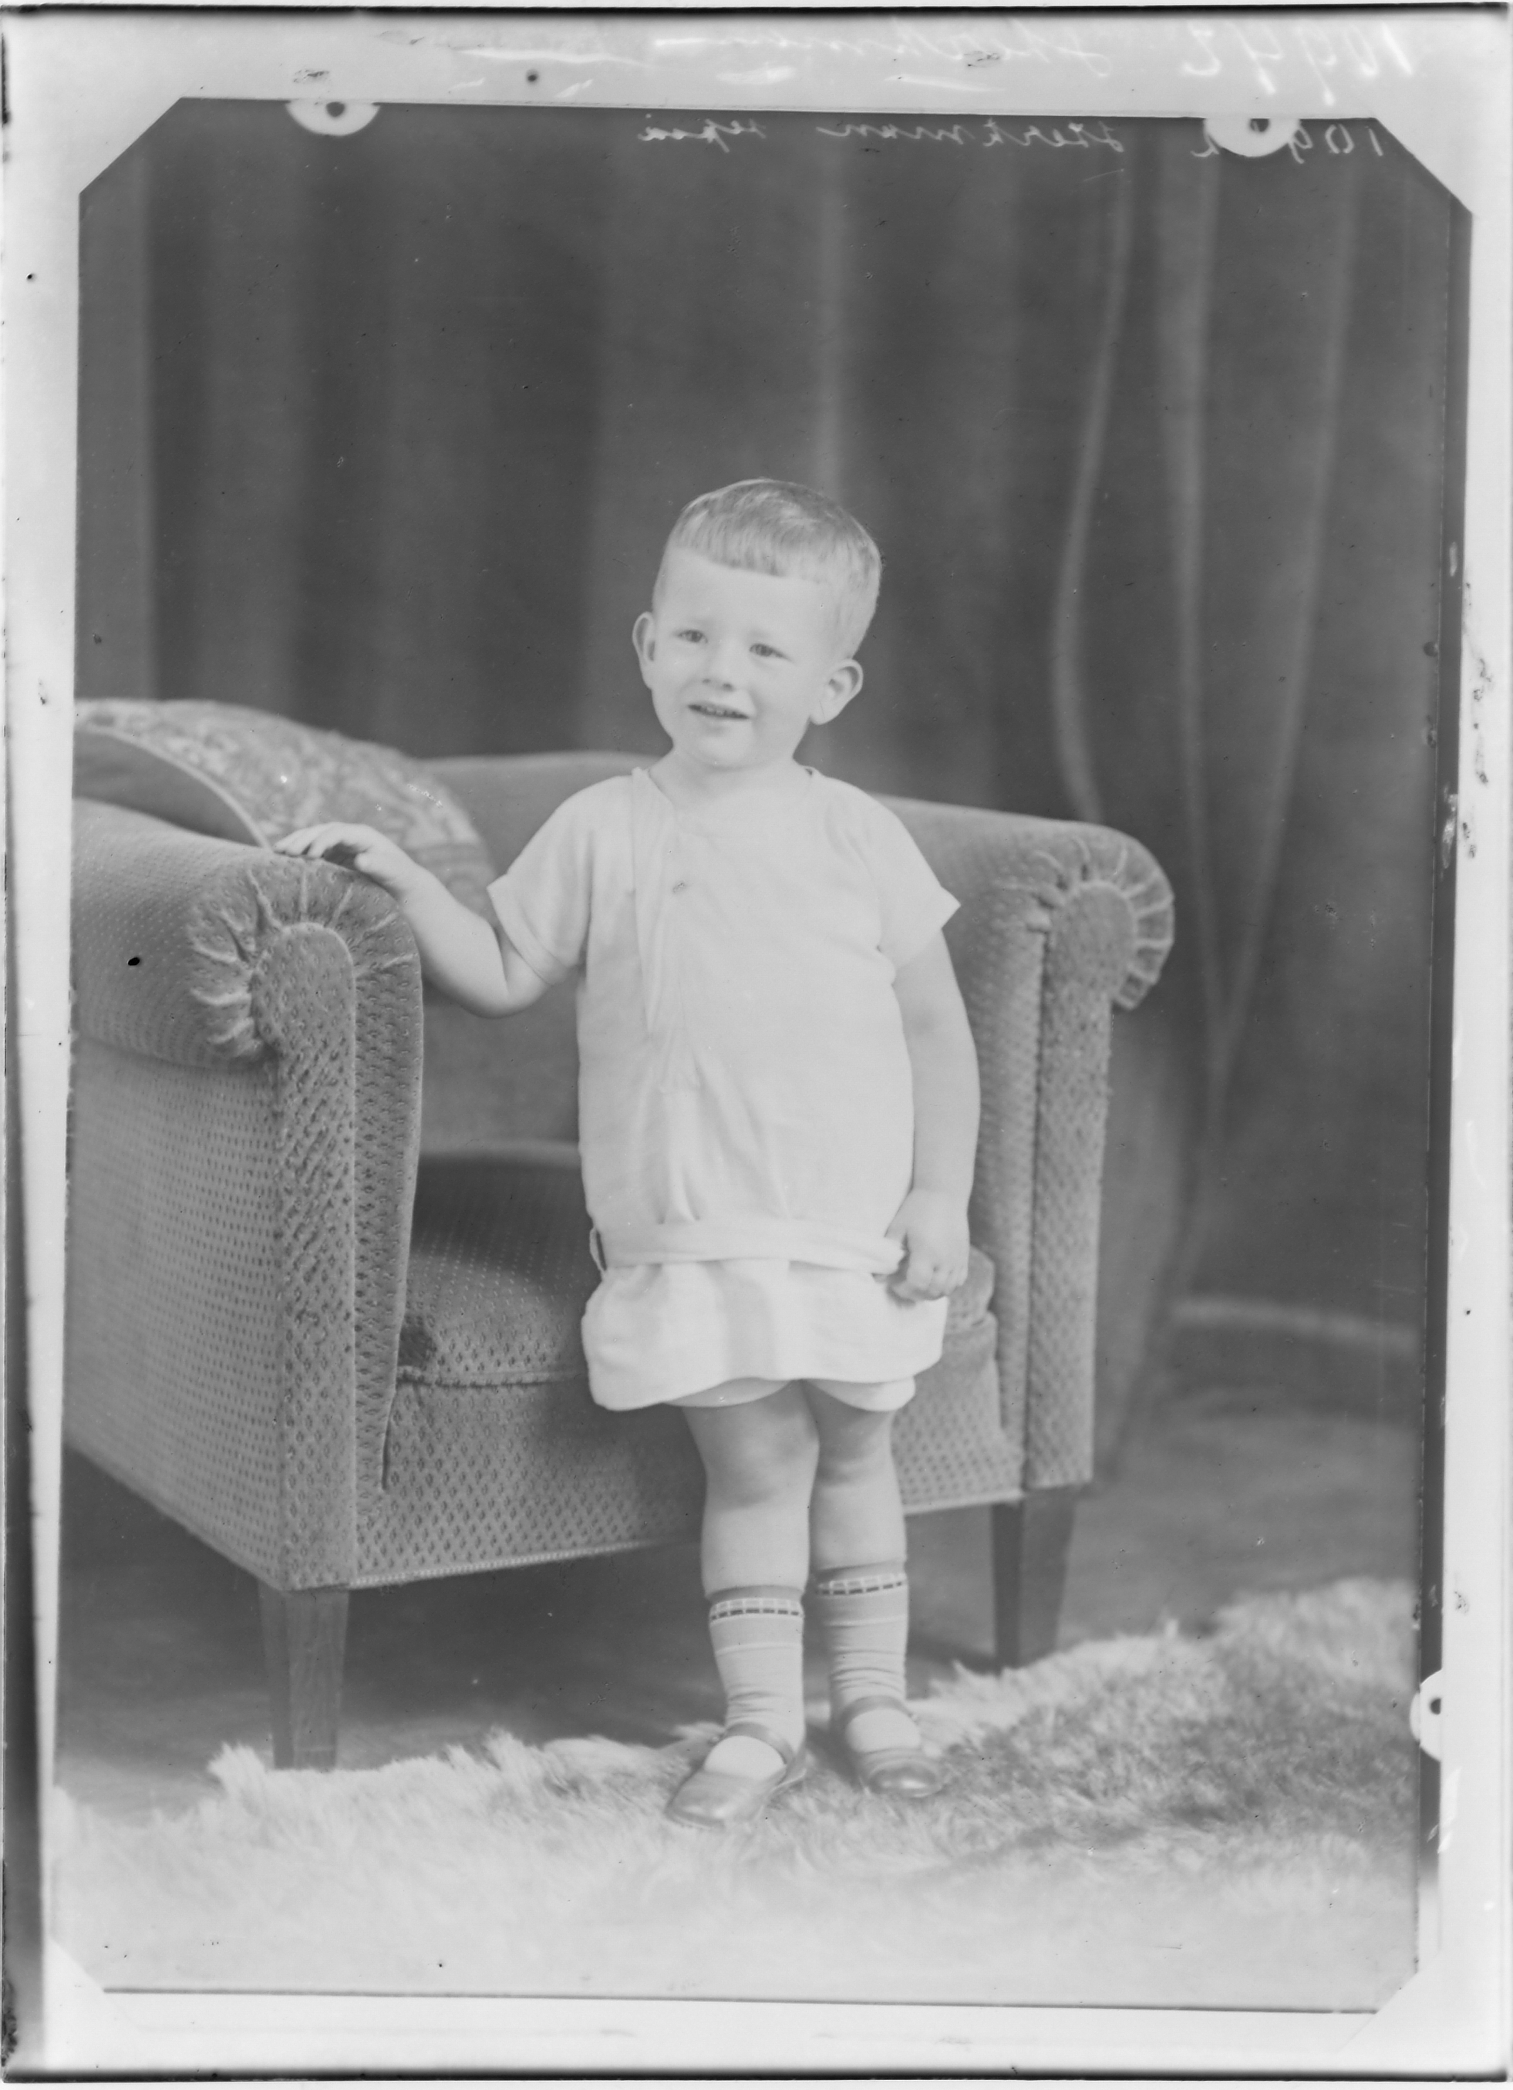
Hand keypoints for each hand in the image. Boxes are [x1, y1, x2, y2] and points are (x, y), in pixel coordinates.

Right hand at [274, 823, 424, 902]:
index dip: (322, 841)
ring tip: (276, 851)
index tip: (310, 855)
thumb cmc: (400, 878)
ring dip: (295, 843)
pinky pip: (314, 852)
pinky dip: (299, 854)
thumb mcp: (393, 872)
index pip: (337, 832)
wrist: (403, 885)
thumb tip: (360, 859)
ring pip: (314, 838)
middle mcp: (349, 836)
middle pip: (321, 831)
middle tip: (282, 850)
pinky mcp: (335, 856)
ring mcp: (341, 845)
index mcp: (363, 835)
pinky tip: (283, 860)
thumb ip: (379, 865)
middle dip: (302, 838)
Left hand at [885, 1189, 969, 1301]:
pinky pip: (958, 1281)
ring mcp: (957, 1259)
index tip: (895, 1282)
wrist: (944, 1193)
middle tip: (904, 1285)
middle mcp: (945, 1259)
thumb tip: (877, 1278)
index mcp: (927, 1252)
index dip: (904, 1289)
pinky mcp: (964, 1257)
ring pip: (947, 1290)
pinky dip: (946, 1286)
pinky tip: (934, 1278)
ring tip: (918, 1282)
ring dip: (931, 1292)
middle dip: (916, 1294)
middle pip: (933, 1292)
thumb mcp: (898, 1228)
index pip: (918, 1284)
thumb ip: (888, 1254)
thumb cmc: (917, 1208)